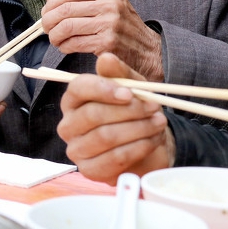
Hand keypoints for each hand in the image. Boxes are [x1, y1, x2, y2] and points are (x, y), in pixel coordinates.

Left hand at [40, 0, 163, 80]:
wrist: (149, 51)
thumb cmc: (123, 29)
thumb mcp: (107, 7)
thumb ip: (79, 0)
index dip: (52, 4)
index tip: (46, 13)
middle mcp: (111, 6)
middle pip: (65, 9)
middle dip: (49, 20)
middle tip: (46, 29)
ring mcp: (110, 24)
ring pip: (67, 26)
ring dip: (54, 35)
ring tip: (55, 39)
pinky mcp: (107, 43)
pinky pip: (74, 43)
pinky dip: (64, 46)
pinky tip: (66, 47)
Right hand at [57, 52, 174, 183]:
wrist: (146, 145)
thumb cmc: (134, 113)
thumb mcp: (133, 88)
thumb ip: (119, 73)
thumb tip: (105, 58)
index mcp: (74, 101)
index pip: (78, 89)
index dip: (103, 89)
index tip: (129, 93)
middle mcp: (68, 125)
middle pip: (93, 114)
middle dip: (129, 111)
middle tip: (155, 108)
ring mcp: (76, 150)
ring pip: (105, 136)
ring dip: (138, 128)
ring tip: (158, 123)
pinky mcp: (89, 170)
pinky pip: (113, 158)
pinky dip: (138, 148)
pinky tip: (152, 141)